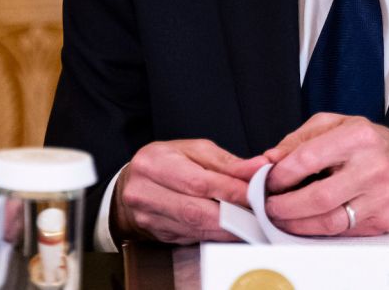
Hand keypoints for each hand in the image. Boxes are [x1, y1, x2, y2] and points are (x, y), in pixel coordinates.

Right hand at [112, 139, 267, 244]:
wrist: (132, 185)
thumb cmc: (166, 162)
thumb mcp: (193, 151)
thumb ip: (226, 162)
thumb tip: (257, 168)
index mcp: (154, 163)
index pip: (197, 181)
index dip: (229, 189)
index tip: (254, 193)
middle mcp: (145, 192)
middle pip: (195, 210)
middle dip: (231, 213)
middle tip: (257, 212)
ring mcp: (148, 217)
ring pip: (194, 228)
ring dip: (226, 228)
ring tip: (249, 221)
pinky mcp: (157, 234)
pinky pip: (191, 237)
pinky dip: (215, 234)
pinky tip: (230, 229)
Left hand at [261, 113, 388, 235]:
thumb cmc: (372, 145)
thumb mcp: (338, 125)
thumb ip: (300, 139)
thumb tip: (269, 159)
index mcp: (358, 137)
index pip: (308, 158)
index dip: (280, 174)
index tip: (267, 180)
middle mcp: (372, 167)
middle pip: (316, 197)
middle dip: (283, 205)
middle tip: (268, 204)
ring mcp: (379, 198)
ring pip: (328, 222)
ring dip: (296, 223)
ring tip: (281, 216)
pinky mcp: (381, 221)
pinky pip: (341, 233)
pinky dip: (317, 231)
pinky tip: (305, 223)